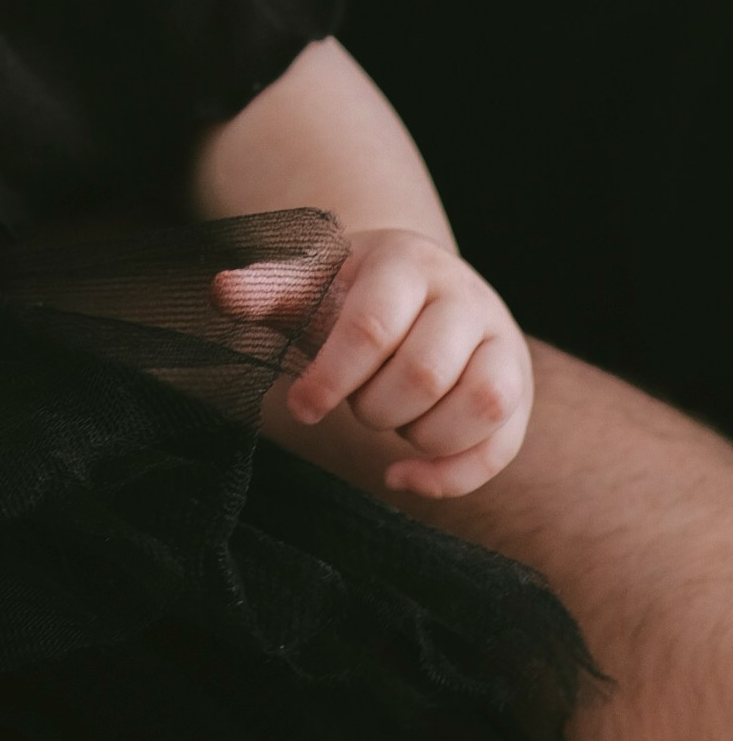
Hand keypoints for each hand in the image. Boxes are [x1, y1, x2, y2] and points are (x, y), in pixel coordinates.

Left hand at [218, 227, 531, 498]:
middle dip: (374, 407)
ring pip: (479, 407)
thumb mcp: (310, 284)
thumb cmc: (350, 295)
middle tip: (352, 404)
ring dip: (418, 436)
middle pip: (424, 374)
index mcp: (407, 263)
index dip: (331, 376)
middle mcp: (466, 298)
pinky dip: (451, 476)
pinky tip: (401, 477)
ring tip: (386, 421)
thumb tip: (222, 290)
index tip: (299, 405)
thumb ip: (268, 290)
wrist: (415, 288)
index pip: (373, 326)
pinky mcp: (519, 391)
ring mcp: (501, 343)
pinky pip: (501, 447)